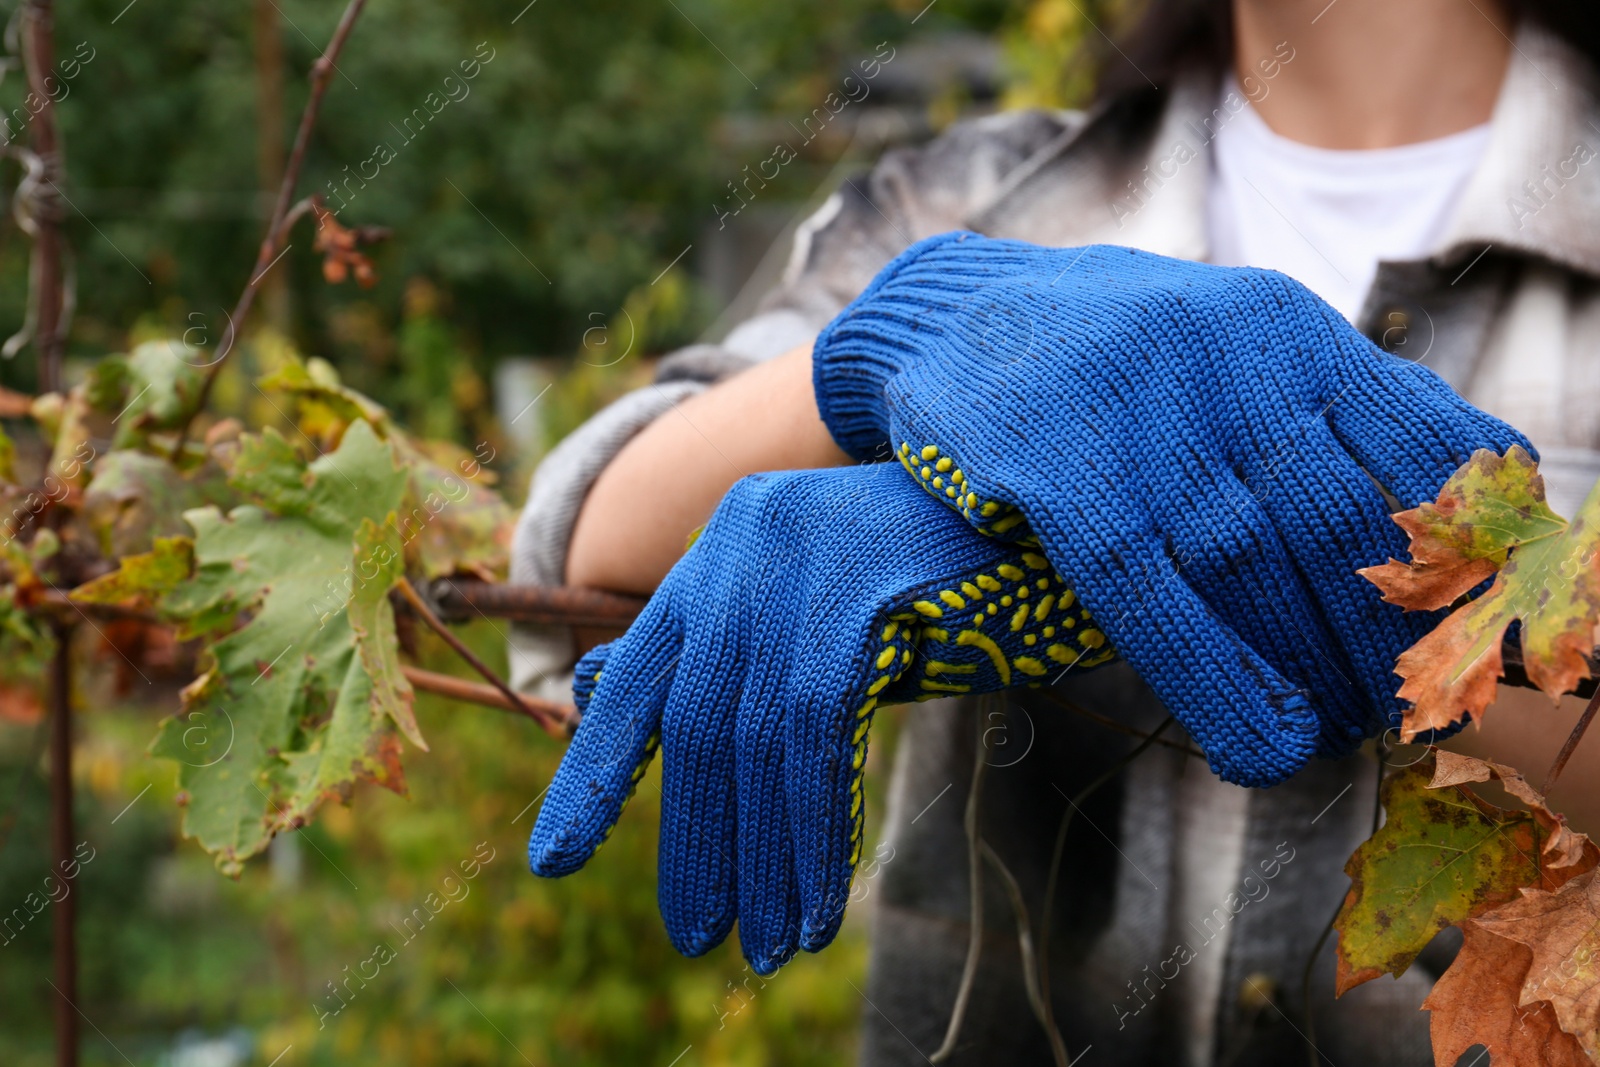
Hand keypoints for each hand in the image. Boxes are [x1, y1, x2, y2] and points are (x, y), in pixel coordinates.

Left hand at [527, 462, 1111, 972]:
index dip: (593, 771)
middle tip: (700, 933)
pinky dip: (814, 831)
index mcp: (724, 552)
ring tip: (774, 943)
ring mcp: (797, 556)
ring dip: (763, 858)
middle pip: (693, 720)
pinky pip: (814, 734)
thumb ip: (731, 665)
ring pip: (751, 738)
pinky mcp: (853, 582)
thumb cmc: (945, 584)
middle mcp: (742, 545)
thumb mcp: (825, 628)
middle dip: (696, 840)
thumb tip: (599, 697)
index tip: (553, 860)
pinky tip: (821, 898)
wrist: (1050, 514)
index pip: (639, 675)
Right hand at [812, 232, 1530, 781]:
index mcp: (1283, 325)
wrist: (955, 310)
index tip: (1469, 633)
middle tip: (1401, 712)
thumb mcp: (1227, 344)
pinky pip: (1147, 589)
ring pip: (1247, 560)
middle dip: (1379, 637)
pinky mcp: (1054, 465)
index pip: (1416, 443)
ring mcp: (1135, 408)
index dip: (1457, 554)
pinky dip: (1213, 677)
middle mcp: (1222, 355)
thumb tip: (1435, 534)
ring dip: (1305, 667)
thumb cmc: (1111, 354)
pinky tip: (1260, 745)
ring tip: (1337, 733)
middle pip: (1334, 520)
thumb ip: (1319, 413)